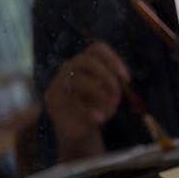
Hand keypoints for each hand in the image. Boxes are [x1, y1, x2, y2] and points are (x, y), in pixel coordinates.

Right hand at [44, 42, 128, 157]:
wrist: (79, 129)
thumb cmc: (98, 107)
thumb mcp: (111, 95)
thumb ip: (115, 85)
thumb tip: (120, 80)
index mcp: (84, 63)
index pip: (97, 49)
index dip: (113, 60)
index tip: (126, 78)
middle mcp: (68, 69)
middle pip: (86, 61)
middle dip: (106, 76)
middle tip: (117, 94)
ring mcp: (57, 83)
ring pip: (77, 80)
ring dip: (99, 93)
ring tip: (109, 106)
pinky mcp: (52, 101)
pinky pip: (71, 102)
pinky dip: (89, 111)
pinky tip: (98, 119)